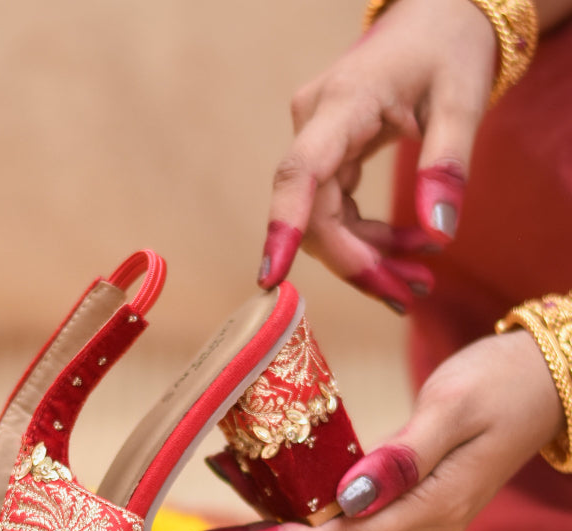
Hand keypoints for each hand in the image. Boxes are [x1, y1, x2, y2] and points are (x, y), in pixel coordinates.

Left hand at [185, 330, 564, 530]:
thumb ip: (402, 456)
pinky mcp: (406, 490)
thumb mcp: (452, 409)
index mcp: (434, 507)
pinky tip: (261, 493)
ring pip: (334, 525)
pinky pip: (345, 504)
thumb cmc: (504, 381)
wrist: (549, 374)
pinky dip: (302, 502)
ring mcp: (414, 508)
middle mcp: (421, 519)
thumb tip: (348, 500)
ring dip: (275, 526)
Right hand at [257, 0, 496, 312]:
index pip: (300, 172)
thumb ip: (448, 166)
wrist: (436, 16)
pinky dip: (366, 237)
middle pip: (315, 214)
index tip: (272, 276)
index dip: (284, 227)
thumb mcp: (463, 100)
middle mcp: (315, 124)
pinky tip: (404, 247)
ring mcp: (316, 141)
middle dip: (357, 262)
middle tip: (406, 296)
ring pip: (323, 221)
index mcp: (344, 103)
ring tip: (417, 279)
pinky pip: (333, 210)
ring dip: (365, 257)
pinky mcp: (325, 155)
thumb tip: (439, 237)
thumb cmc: (449, 47)